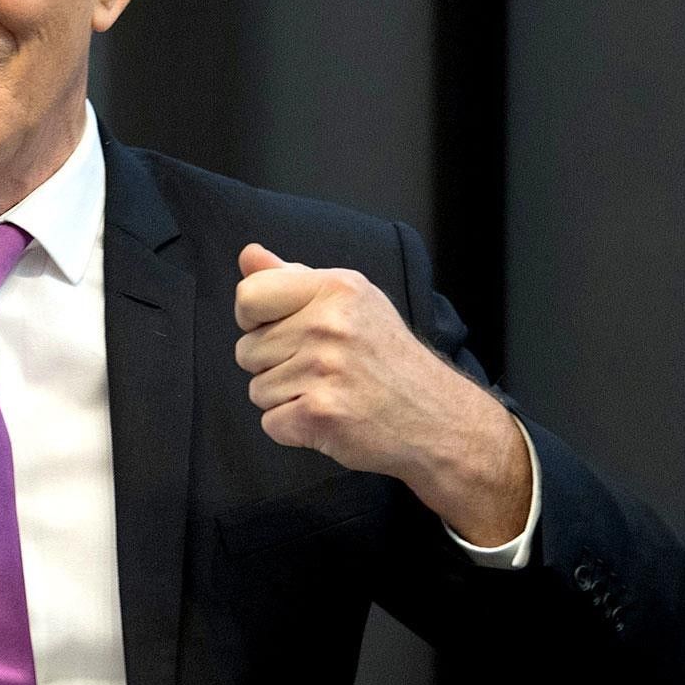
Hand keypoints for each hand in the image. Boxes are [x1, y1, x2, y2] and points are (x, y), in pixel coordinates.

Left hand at [233, 243, 529, 544]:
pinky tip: (329, 417)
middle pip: (246, 349)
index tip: (280, 330)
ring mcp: (325, 370)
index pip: (248, 295)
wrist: (438, 418)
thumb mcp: (351, 301)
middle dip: (274, 365)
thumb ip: (293, 278)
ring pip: (257, 389)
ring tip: (329, 391)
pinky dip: (294, 428)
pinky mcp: (321, 414)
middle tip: (322, 369)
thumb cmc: (388, 358)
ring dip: (285, 398)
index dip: (253, 319)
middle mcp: (330, 324)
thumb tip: (248, 256)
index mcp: (335, 288)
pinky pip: (270, 422)